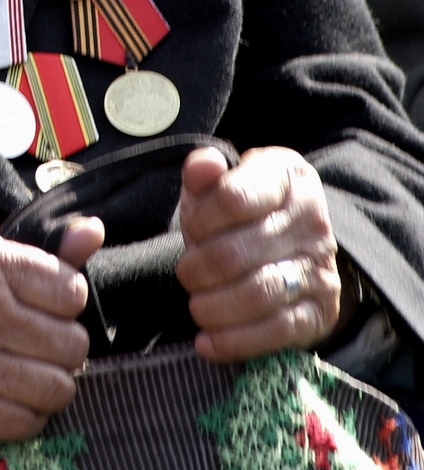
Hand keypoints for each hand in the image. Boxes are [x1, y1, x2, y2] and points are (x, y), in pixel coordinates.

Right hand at [0, 218, 103, 438]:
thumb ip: (34, 247)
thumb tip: (92, 233)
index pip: (69, 290)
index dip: (68, 298)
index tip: (52, 303)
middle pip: (71, 344)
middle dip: (66, 343)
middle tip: (46, 341)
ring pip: (56, 388)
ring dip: (52, 381)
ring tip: (34, 370)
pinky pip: (23, 422)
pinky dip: (29, 414)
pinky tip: (14, 397)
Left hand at [177, 146, 340, 361]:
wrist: (294, 243)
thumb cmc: (246, 209)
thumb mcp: (224, 181)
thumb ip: (205, 172)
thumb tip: (201, 166)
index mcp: (287, 177)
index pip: (232, 198)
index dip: (199, 220)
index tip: (191, 231)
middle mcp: (311, 220)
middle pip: (237, 253)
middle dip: (198, 270)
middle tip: (186, 274)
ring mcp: (320, 267)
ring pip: (257, 294)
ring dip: (213, 307)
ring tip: (196, 306)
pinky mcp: (321, 311)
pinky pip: (277, 332)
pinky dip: (235, 341)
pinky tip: (207, 342)